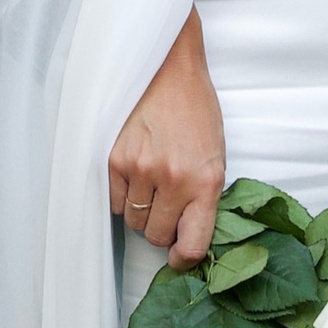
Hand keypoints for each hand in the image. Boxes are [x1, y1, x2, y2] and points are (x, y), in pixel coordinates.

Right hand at [110, 12, 225, 265]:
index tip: (178, 257)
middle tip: (165, 204)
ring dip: (140, 208)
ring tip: (149, 180)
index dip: (183, 259)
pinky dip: (120, 194)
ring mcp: (140, 169)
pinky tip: (132, 171)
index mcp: (206, 180)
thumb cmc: (195, 111)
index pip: (192, 244)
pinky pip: (112, 200)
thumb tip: (185, 236)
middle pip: (155, 235)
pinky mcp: (113, 158)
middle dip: (160, 226)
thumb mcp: (215, 154)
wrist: (169, 68)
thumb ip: (203, 196)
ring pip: (132, 219)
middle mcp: (173, 178)